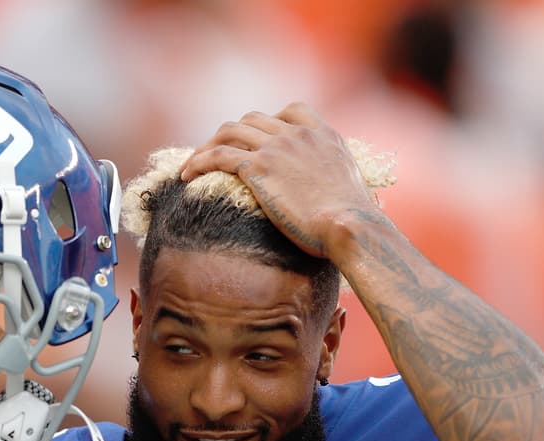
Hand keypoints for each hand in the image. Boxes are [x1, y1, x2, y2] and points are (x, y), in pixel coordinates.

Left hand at [179, 103, 382, 258]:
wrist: (350, 226)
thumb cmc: (356, 223)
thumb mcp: (356, 191)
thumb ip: (344, 185)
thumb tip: (353, 204)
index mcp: (325, 136)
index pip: (293, 111)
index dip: (270, 122)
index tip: (259, 139)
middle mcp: (298, 134)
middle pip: (253, 119)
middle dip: (233, 134)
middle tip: (218, 155)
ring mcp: (277, 147)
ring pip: (230, 132)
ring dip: (206, 145)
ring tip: (192, 165)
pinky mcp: (258, 167)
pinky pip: (218, 155)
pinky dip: (198, 161)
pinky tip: (187, 176)